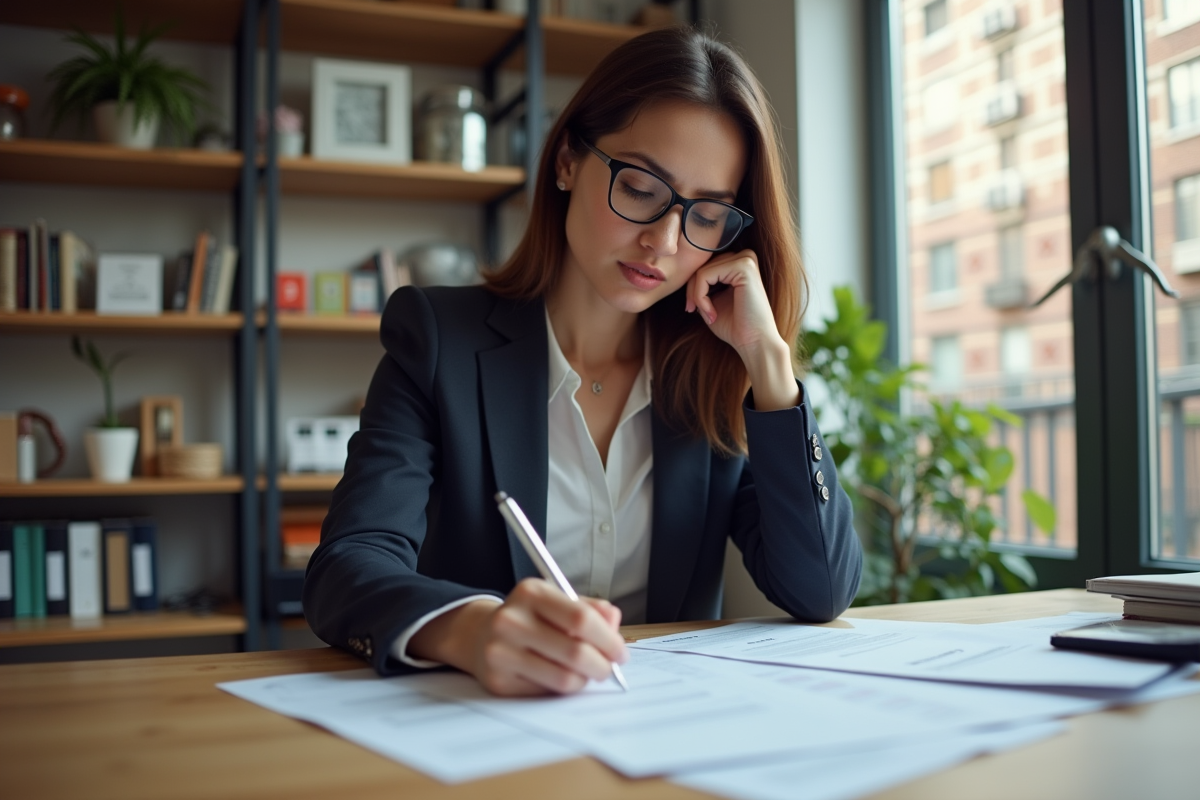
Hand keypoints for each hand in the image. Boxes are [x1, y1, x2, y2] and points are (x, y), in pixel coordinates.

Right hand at [411, 578, 627, 695]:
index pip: (580, 618)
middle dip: (602, 665)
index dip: (608, 639)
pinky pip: (546, 692)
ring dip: (584, 680)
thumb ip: (590, 610)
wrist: (479, 635)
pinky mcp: (498, 681)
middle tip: (608, 669)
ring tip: (586, 674)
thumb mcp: (557, 602)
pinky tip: (560, 677)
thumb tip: (614, 624)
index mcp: (531, 592)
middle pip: (575, 651)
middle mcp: (511, 619)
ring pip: (564, 678)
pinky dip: (563, 689)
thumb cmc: (530, 618)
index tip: (620, 652)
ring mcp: (501, 652)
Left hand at [684, 248, 779, 355]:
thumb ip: (701, 285)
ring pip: (701, 271)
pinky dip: (701, 296)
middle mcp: (745, 257)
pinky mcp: (744, 266)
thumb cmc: (735, 326)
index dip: (692, 288)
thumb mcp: (711, 300)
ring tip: (708, 315)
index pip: (705, 266)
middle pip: (702, 266)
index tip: (691, 309)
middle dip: (692, 291)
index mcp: (739, 264)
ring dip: (697, 296)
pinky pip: (705, 275)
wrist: (754, 343)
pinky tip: (712, 313)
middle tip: (693, 311)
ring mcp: (745, 259)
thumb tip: (684, 274)